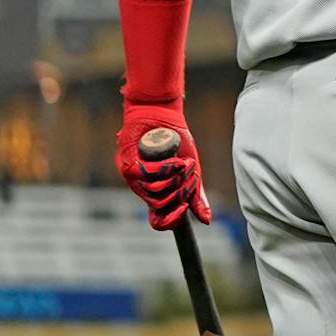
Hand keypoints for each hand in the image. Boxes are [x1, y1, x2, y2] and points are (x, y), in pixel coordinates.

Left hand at [115, 107, 211, 229]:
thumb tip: (206, 220)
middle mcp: (142, 188)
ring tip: (184, 162)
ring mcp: (134, 177)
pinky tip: (176, 159)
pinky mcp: (129, 164)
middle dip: (181, 190)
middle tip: (191, 173)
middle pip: (161, 205)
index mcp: (156, 193)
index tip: (184, 208)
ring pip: (155, 191)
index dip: (170, 220)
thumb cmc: (176, 141)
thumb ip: (196, 195)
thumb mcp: (191, 170)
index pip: (158, 220)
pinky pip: (150, 174)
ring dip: (176, 177)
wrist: (163, 115)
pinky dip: (167, 167)